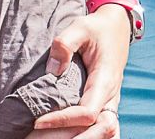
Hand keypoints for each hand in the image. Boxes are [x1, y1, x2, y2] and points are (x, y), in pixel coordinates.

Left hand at [32, 7, 130, 137]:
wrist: (116, 28)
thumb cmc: (96, 28)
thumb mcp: (79, 27)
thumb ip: (64, 44)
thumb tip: (53, 70)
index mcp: (105, 80)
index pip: (87, 113)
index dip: (63, 120)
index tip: (37, 121)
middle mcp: (112, 96)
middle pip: (98, 131)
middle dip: (70, 138)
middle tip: (38, 137)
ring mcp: (111, 103)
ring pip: (105, 134)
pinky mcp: (107, 106)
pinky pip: (105, 130)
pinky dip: (91, 138)